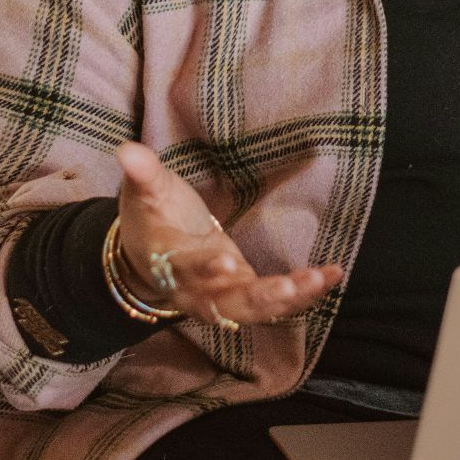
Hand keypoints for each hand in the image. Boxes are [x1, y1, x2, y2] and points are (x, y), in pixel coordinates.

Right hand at [114, 141, 342, 325]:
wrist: (152, 260)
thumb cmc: (152, 220)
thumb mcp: (145, 194)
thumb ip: (142, 174)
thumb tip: (126, 150)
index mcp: (169, 263)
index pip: (185, 269)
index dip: (203, 269)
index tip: (224, 262)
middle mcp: (197, 290)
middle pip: (226, 304)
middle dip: (258, 297)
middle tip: (288, 287)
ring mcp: (224, 297)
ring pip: (256, 308)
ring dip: (290, 299)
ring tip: (319, 279)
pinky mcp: (246, 295)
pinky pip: (276, 303)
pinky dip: (305, 294)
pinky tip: (333, 276)